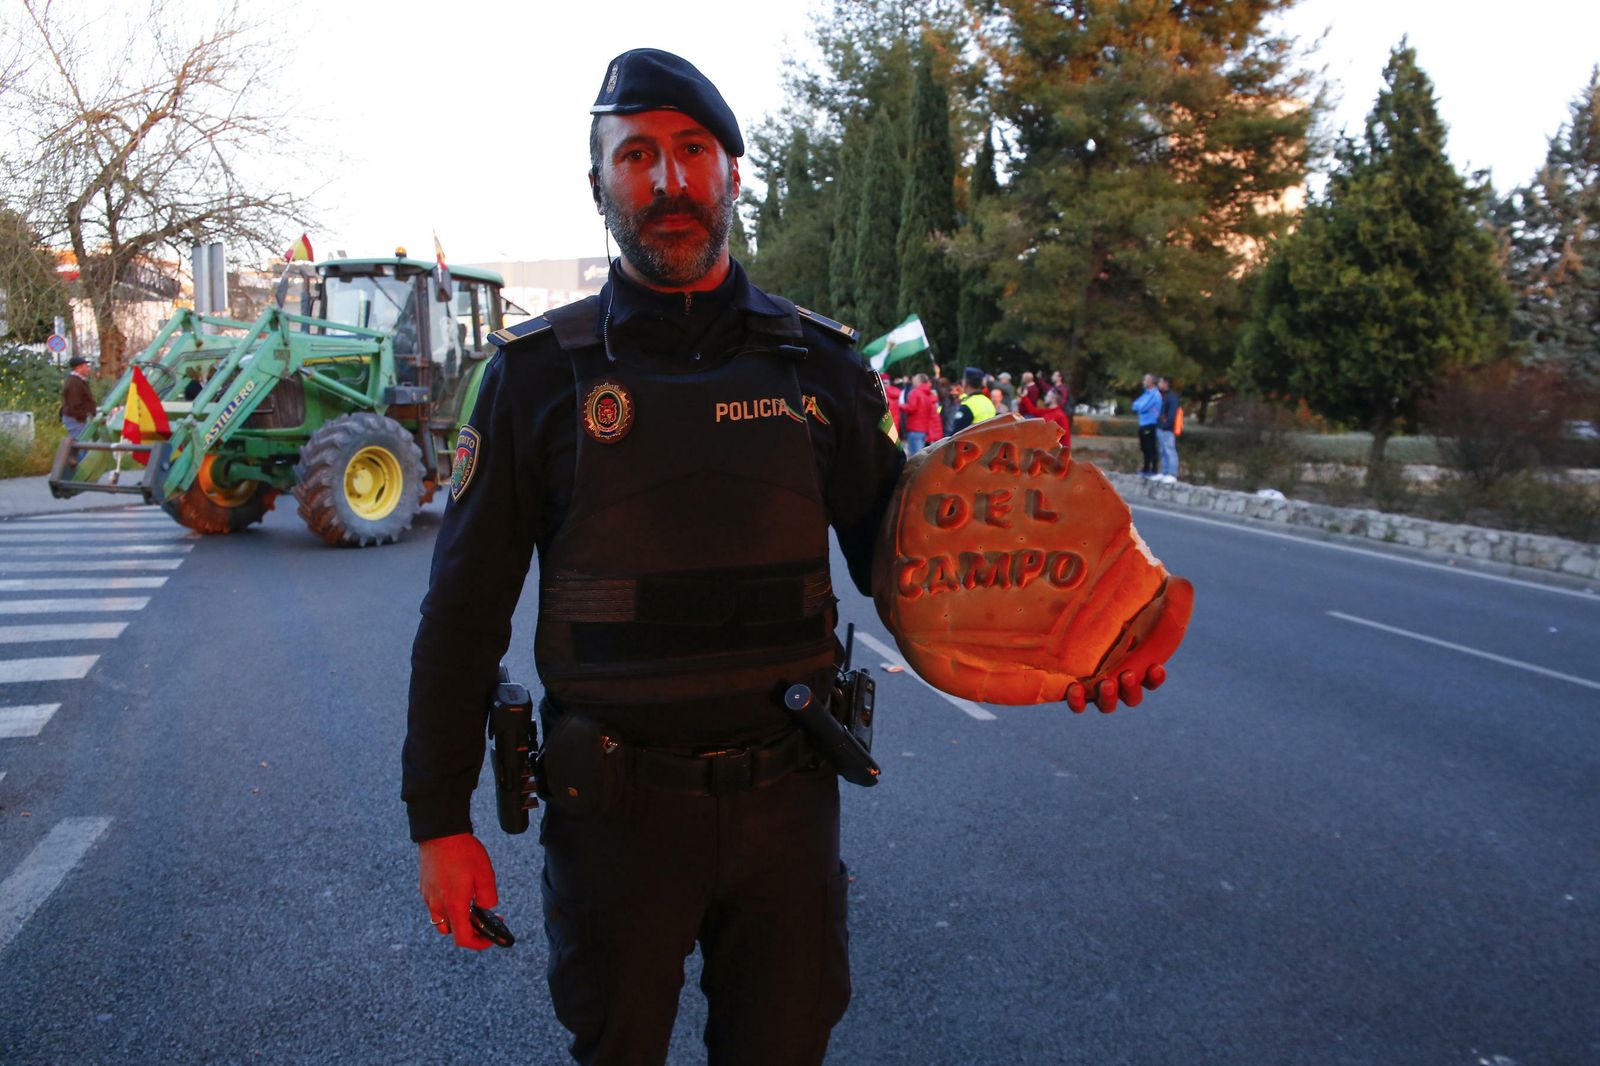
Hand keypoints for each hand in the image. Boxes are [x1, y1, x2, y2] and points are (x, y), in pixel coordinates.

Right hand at [418, 833, 498, 949]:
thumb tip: (486, 908)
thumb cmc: (463, 852)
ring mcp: (428, 897)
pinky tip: (459, 891)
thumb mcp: (485, 875)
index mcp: (454, 905)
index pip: (463, 939)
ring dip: (457, 919)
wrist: (439, 833)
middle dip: (469, 930)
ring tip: (471, 905)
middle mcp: (438, 905)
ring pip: (442, 920)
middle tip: (484, 919)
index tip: (490, 938)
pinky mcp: (424, 887)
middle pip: (452, 931)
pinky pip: (435, 906)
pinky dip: (448, 907)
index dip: (478, 943)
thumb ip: (488, 898)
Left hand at [1064, 576, 1191, 713]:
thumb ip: (1174, 591)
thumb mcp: (1153, 588)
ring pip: (1107, 704)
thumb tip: (1178, 585)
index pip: (1152, 678)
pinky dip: (1077, 703)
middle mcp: (1120, 675)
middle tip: (1127, 675)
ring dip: (1109, 699)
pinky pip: (1077, 702)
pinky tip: (1074, 689)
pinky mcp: (1075, 681)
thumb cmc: (1128, 595)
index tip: (1156, 667)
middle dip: (1132, 689)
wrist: (1088, 593)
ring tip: (1106, 684)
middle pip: (1131, 696)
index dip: (1155, 678)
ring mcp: (1097, 680)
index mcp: (1140, 659)